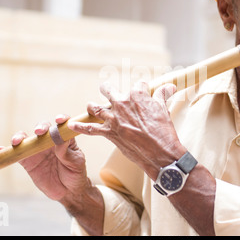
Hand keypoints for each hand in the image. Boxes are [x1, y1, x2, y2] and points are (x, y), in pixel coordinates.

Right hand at [0, 114, 90, 201]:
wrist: (68, 191)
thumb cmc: (75, 174)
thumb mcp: (76, 163)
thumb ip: (67, 152)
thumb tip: (60, 140)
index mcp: (64, 138)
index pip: (62, 124)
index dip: (61, 119)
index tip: (59, 120)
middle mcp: (49, 141)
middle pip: (42, 128)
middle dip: (40, 127)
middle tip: (39, 132)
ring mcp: (37, 150)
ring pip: (26, 138)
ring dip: (20, 137)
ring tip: (16, 142)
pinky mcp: (27, 161)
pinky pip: (16, 154)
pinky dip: (7, 151)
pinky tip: (0, 149)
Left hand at [67, 82, 186, 178]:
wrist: (159, 154)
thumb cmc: (164, 131)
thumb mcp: (164, 110)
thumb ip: (162, 95)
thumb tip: (168, 87)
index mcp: (137, 95)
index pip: (137, 85)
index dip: (141, 90)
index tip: (144, 96)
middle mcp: (122, 103)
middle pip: (109, 90)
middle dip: (108, 90)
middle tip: (109, 92)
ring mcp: (114, 118)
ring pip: (96, 107)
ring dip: (93, 106)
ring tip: (91, 106)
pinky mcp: (109, 133)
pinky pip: (90, 129)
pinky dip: (80, 126)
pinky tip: (71, 124)